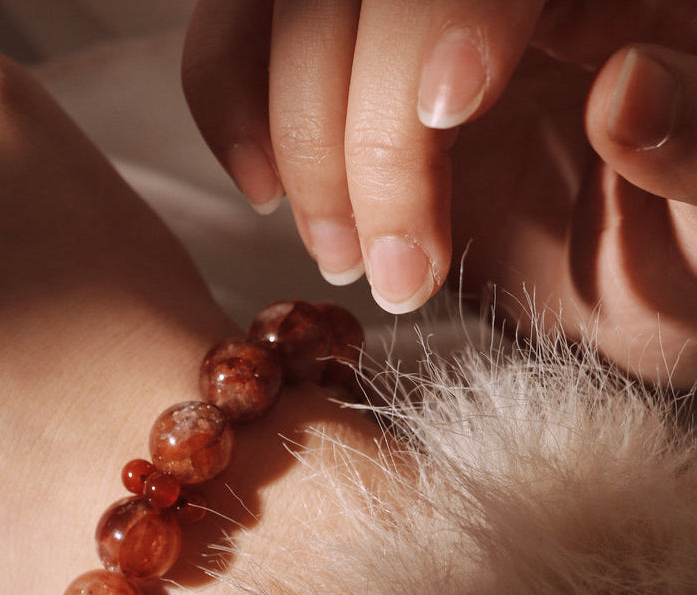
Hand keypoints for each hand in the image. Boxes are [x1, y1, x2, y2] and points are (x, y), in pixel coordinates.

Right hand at [183, 1, 696, 384]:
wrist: (623, 282)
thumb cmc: (681, 257)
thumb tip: (624, 85)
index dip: (446, 12)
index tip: (444, 113)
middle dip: (360, 128)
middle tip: (392, 265)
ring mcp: (406, 24)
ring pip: (285, 9)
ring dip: (292, 133)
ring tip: (341, 253)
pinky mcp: (345, 65)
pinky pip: (244, 37)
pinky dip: (228, 105)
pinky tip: (266, 187)